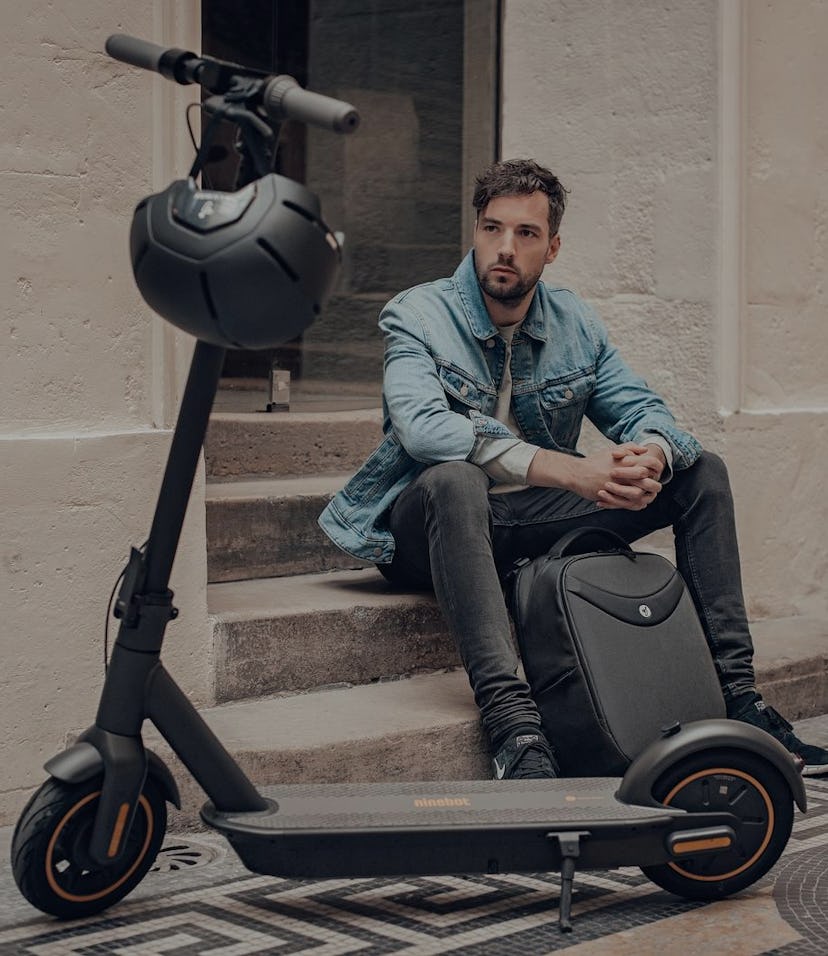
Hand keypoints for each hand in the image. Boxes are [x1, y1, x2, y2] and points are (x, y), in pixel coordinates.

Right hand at [526, 442, 664, 509]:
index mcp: (625, 460)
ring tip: (647, 497)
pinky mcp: (610, 495)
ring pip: (638, 494)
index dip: (657, 468)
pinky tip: (637, 503)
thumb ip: (630, 447)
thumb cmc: (595, 462)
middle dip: (654, 485)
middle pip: (647, 480)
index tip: (656, 472)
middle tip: (655, 487)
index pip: (649, 463)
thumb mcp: (612, 450)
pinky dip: (634, 505)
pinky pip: (626, 503)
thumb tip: (645, 449)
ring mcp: (616, 485)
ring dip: (645, 497)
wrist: (576, 473)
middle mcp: (622, 472)